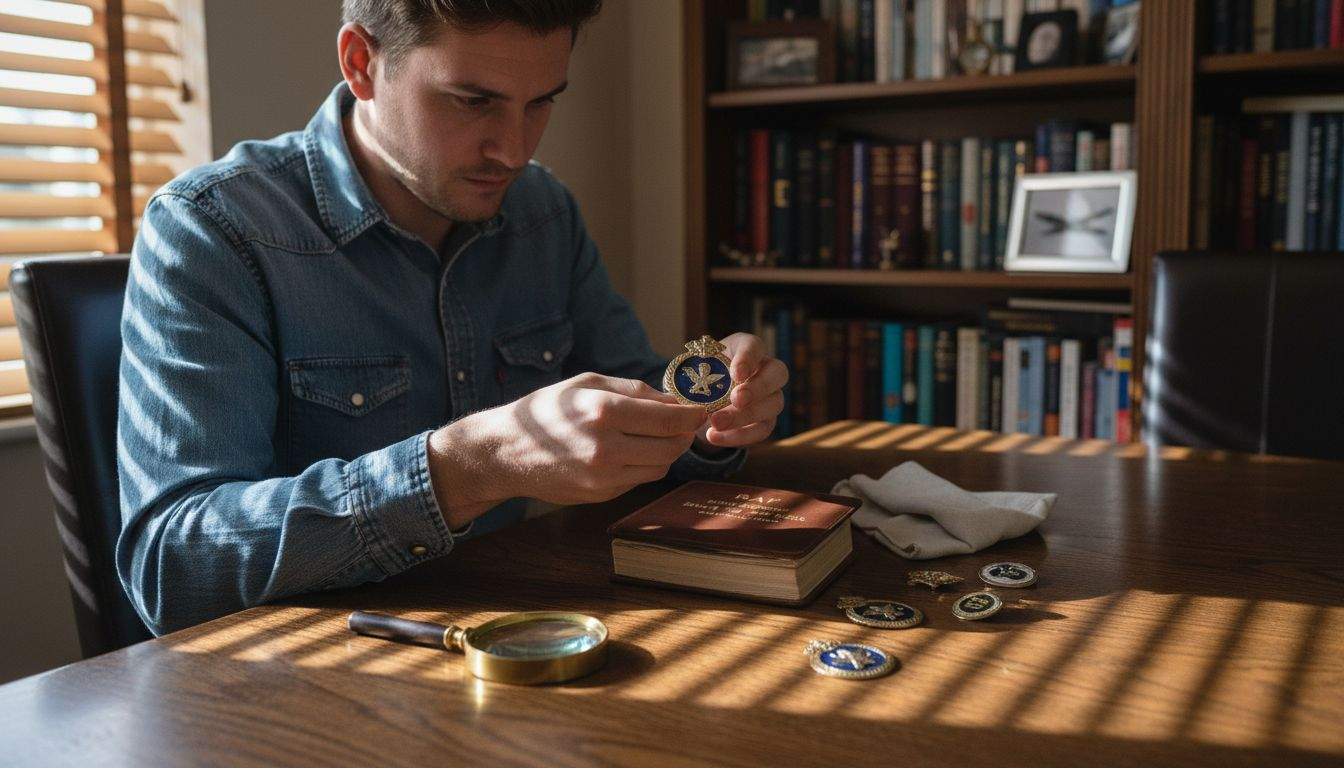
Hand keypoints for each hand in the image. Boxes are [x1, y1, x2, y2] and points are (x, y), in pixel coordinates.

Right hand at [427, 373, 706, 526]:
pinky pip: (640, 479)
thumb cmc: (546, 410)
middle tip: (687, 422)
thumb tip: (673, 399)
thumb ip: (634, 390)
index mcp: (604, 412)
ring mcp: (604, 477)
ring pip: (661, 466)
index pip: (669, 418)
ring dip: (669, 451)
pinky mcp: (601, 494)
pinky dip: (646, 464)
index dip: (692, 414)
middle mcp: (606, 447)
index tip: (700, 408)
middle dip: (686, 433)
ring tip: (661, 434)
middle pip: (672, 446)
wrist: (508, 452)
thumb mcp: (587, 383)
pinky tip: (635, 450)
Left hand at [699, 332, 787, 448]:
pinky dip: (739, 436)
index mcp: (747, 349)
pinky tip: (715, 437)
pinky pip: (761, 430)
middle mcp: (766, 370)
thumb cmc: (701, 377)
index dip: (748, 359)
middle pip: (777, 374)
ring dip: (745, 416)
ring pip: (772, 405)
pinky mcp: (767, 421)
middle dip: (757, 388)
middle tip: (736, 399)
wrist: (702, 401)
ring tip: (717, 422)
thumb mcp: (694, 369)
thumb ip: (695, 374)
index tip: (736, 373)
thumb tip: (684, 391)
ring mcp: (771, 396)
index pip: (755, 346)